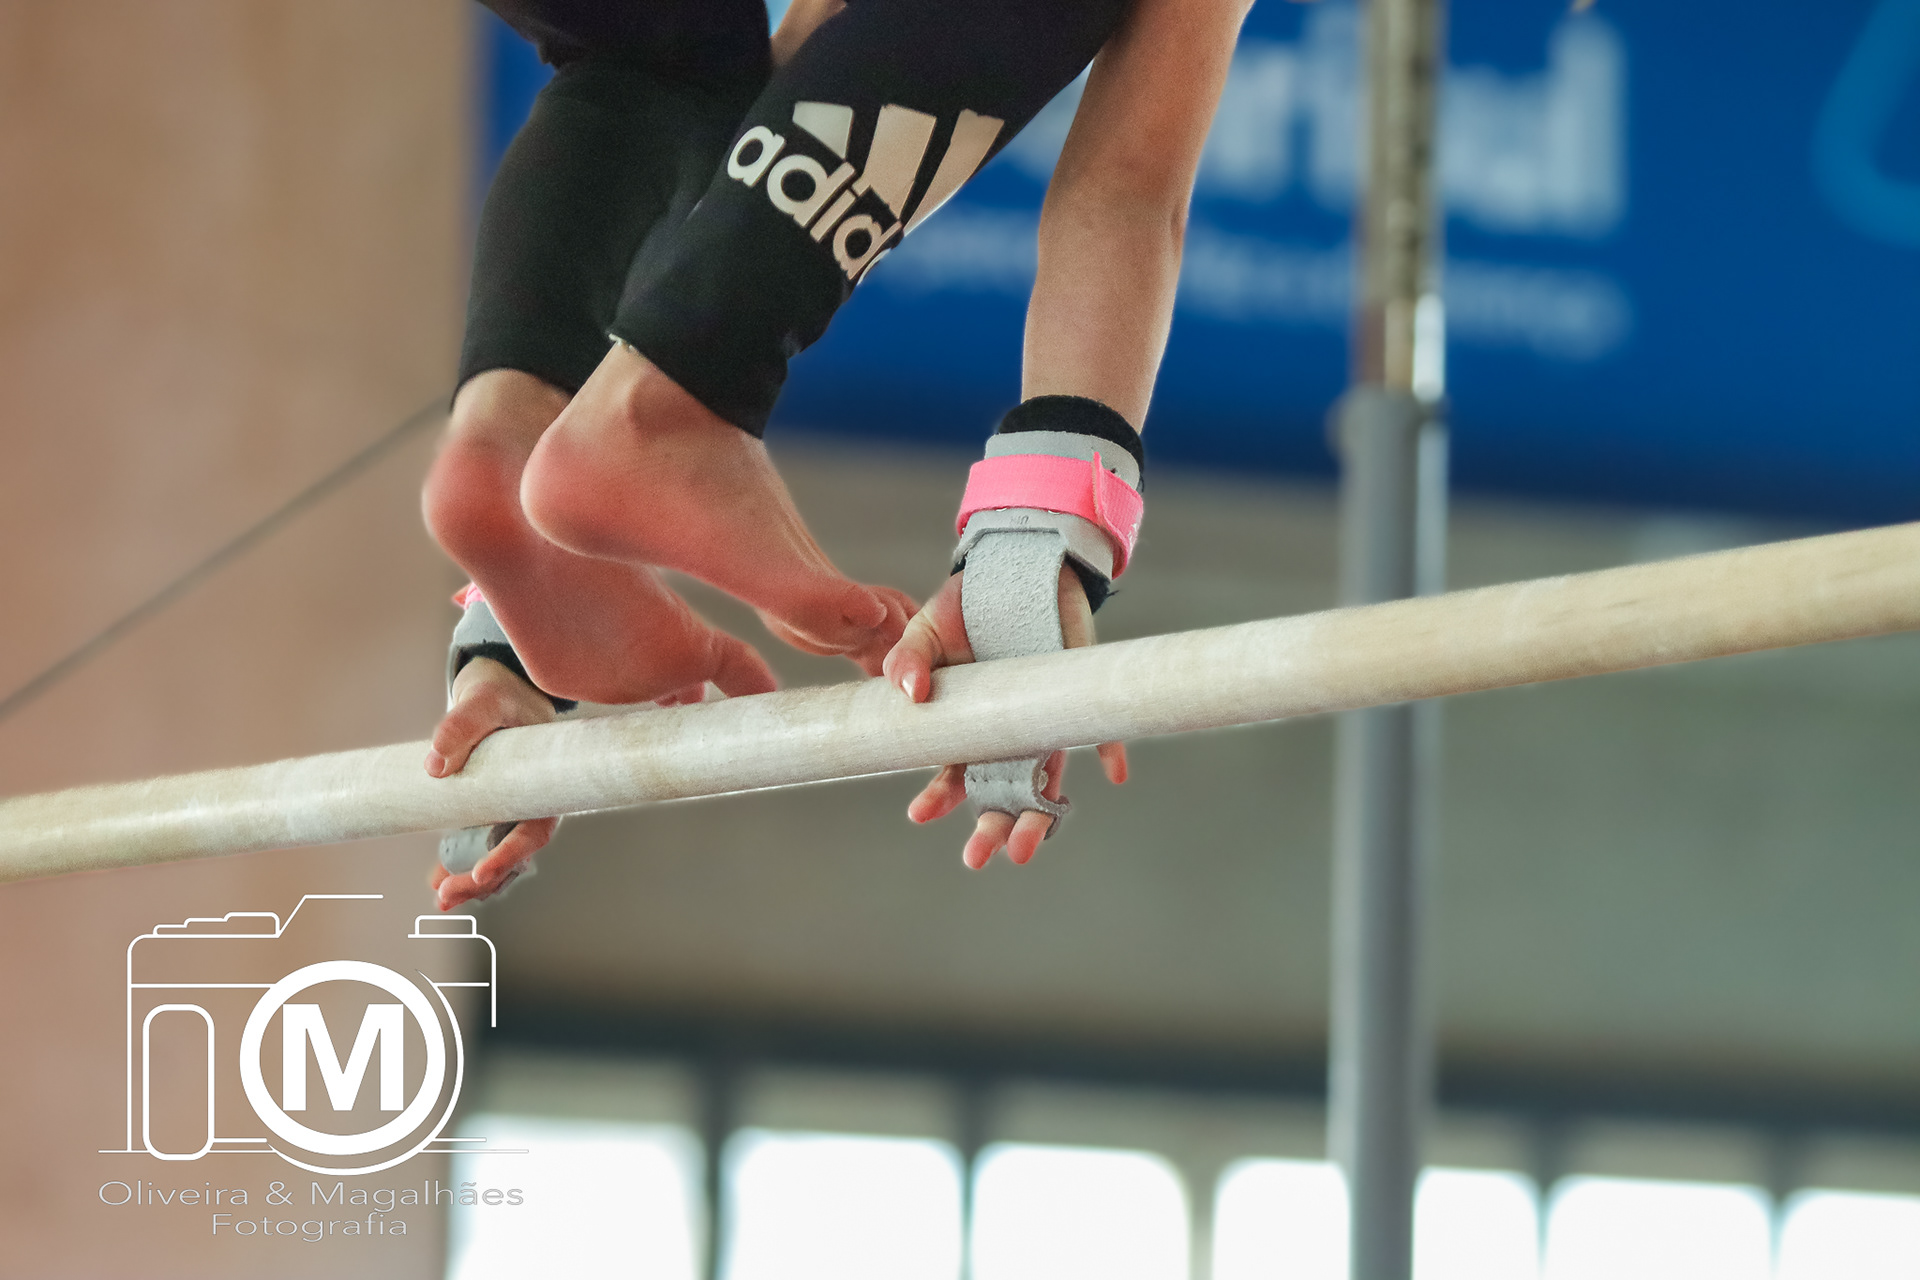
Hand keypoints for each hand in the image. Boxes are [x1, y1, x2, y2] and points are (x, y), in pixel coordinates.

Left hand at [425, 657, 558, 910]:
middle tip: (446, 896)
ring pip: (496, 856)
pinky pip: (478, 845)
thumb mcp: (484, 700)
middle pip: (515, 856)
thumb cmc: (501, 694)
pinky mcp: (488, 809)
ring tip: (440, 896)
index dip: (510, 856)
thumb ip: (460, 725)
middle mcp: (530, 803)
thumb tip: (434, 765)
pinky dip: (459, 864)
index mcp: (543, 784)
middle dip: (483, 881)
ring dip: (473, 882)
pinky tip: (436, 878)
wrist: (500, 687)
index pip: (534, 831)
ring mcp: (510, 810)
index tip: (481, 874)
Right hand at [882, 566, 1127, 868]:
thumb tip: (907, 691)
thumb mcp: (925, 629)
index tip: (921, 812)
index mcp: (968, 725)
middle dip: (990, 829)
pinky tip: (1114, 773)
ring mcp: (1044, 719)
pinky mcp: (1078, 695)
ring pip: (1045, 781)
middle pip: (999, 793)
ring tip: (1025, 849)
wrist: (1016, 570)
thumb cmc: (966, 608)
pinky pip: (1100, 732)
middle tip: (980, 857)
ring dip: (1039, 818)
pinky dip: (1110, 751)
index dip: (940, 797)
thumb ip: (909, 658)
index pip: (954, 774)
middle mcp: (1007, 733)